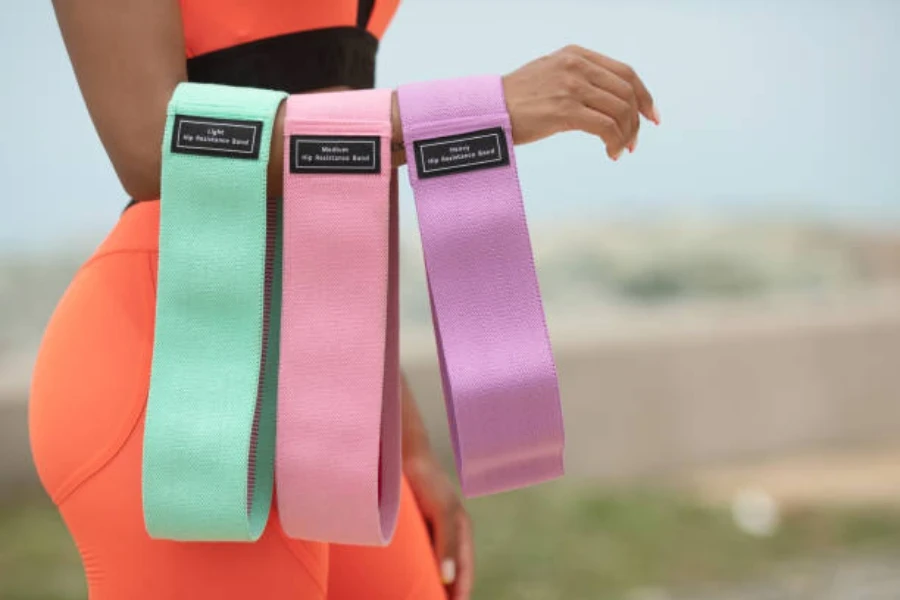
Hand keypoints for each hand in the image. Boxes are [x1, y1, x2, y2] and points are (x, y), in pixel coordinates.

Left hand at [405, 454, 473, 599]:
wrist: (404, 455)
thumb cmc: (428, 481)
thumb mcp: (443, 512)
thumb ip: (448, 544)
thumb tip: (447, 578)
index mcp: (461, 535)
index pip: (464, 576)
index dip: (459, 596)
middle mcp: (447, 538)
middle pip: (449, 577)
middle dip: (443, 595)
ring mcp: (430, 535)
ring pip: (431, 569)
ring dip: (428, 585)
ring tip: (415, 598)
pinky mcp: (413, 532)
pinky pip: (416, 559)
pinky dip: (413, 573)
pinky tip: (401, 582)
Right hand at [503, 45, 659, 159]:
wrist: (486, 111)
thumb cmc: (514, 102)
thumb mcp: (548, 76)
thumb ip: (577, 78)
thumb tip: (606, 100)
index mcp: (575, 55)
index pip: (625, 72)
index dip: (644, 95)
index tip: (650, 116)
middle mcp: (576, 66)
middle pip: (626, 92)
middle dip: (636, 120)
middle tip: (634, 142)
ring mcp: (571, 86)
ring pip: (619, 110)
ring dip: (626, 134)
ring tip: (621, 150)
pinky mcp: (565, 110)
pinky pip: (606, 127)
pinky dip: (615, 142)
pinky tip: (610, 153)